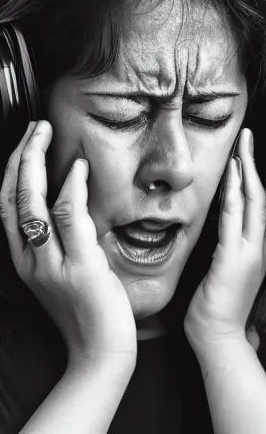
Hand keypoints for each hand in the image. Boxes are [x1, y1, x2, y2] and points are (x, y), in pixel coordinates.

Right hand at [0, 120, 136, 368]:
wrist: (99, 353)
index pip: (6, 206)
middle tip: (34, 128)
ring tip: (45, 134)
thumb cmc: (83, 310)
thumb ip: (55, 241)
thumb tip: (64, 202)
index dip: (10, 171)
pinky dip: (71, 187)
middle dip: (20, 157)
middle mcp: (29, 259)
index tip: (23, 145)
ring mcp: (51, 264)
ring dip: (36, 162)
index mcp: (23, 259)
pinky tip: (77, 166)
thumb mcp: (57, 273)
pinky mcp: (79, 267)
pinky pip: (70, 218)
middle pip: (13, 197)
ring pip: (33, 202)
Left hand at [184, 128, 265, 352]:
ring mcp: (249, 252)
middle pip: (257, 196)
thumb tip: (217, 233)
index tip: (240, 155)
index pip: (253, 205)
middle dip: (251, 164)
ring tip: (242, 146)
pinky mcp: (235, 258)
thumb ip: (224, 250)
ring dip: (246, 171)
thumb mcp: (221, 271)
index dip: (248, 177)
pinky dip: (236, 194)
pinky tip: (233, 174)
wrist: (217, 336)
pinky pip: (236, 218)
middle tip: (246, 137)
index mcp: (252, 248)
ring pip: (252, 201)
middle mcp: (257, 246)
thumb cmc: (215, 307)